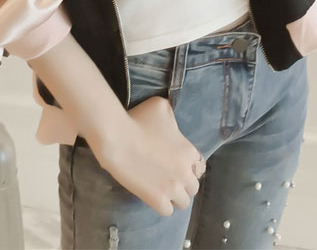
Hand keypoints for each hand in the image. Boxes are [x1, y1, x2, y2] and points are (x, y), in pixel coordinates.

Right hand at [90, 95, 205, 216]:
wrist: (117, 138)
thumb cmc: (138, 119)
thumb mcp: (161, 106)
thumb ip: (173, 116)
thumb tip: (173, 122)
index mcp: (189, 151)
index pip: (199, 165)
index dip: (188, 164)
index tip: (176, 162)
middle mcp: (185, 172)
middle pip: (193, 186)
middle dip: (183, 181)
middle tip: (168, 175)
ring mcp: (172, 188)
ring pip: (183, 201)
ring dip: (175, 195)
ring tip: (162, 187)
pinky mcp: (157, 200)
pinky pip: (168, 210)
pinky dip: (163, 204)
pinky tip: (154, 195)